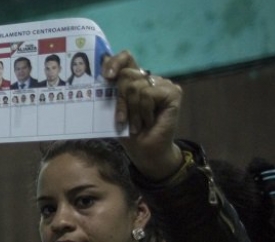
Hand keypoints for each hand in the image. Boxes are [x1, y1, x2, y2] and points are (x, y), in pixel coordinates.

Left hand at [103, 51, 183, 180]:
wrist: (144, 151)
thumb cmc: (127, 132)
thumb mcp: (113, 109)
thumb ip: (109, 89)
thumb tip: (102, 65)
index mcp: (134, 80)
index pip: (126, 58)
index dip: (115, 62)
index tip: (107, 76)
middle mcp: (149, 79)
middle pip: (126, 75)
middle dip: (120, 99)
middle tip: (123, 118)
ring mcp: (162, 84)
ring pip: (136, 86)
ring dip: (132, 111)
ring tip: (137, 124)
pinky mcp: (173, 91)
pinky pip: (148, 94)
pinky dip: (144, 111)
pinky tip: (149, 121)